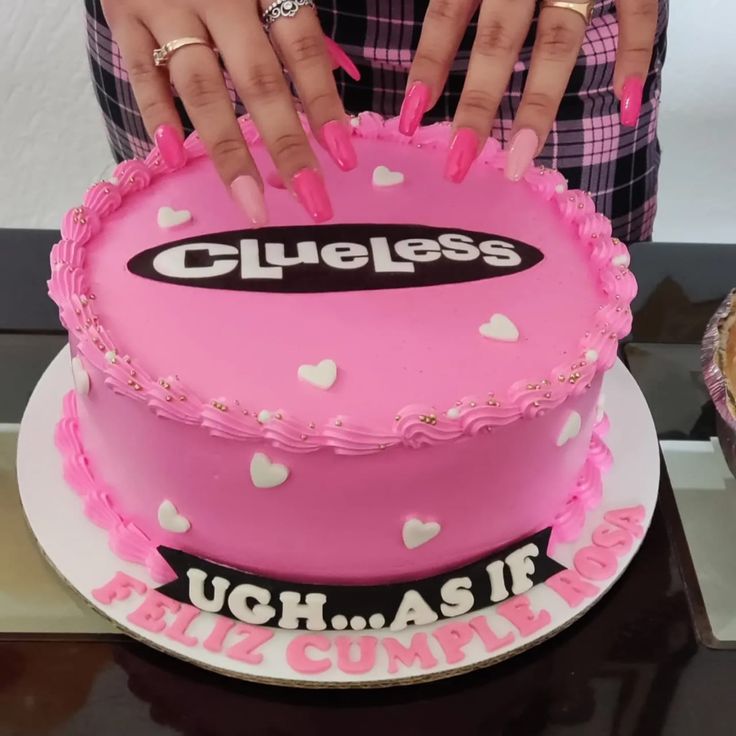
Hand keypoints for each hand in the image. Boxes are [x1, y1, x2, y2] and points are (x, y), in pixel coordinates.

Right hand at [102, 0, 357, 223]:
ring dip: (229, 152)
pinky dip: (156, 115)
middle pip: (258, 80)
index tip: (344, 158)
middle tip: (312, 199)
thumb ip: (289, 24)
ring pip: (201, 88)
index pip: (301, 48)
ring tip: (254, 204)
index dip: (323, 105)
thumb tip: (325, 100)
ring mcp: (166, 4)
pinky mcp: (123, 12)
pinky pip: (139, 72)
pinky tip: (174, 158)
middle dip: (287, 146)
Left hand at [400, 0, 658, 182]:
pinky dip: (636, 52)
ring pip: (559, 39)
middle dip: (478, 103)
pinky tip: (625, 103)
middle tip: (459, 161)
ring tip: (522, 156)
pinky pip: (643, 7)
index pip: (449, 11)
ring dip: (539, 102)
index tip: (412, 116)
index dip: (429, 65)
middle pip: (499, 39)